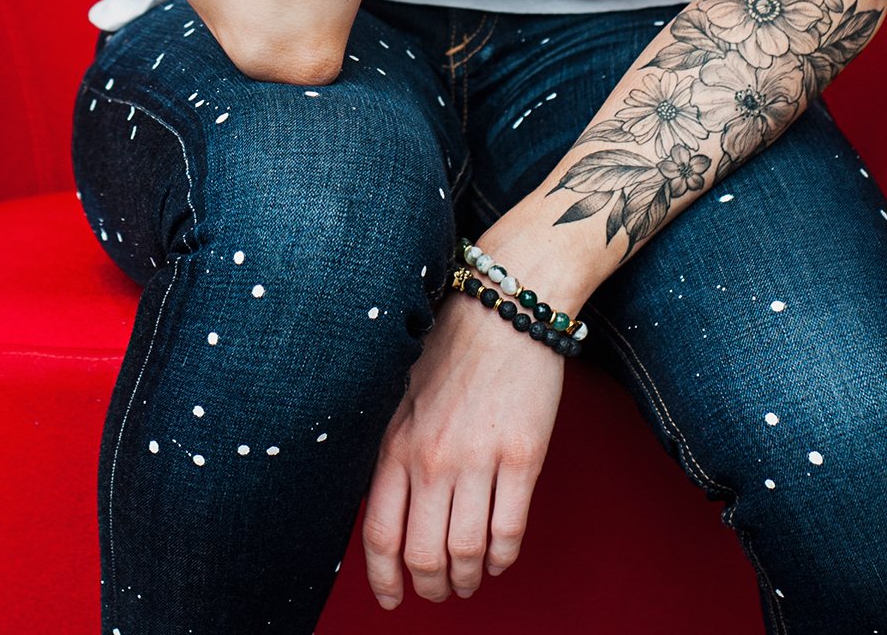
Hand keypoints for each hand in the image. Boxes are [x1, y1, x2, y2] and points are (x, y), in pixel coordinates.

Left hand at [361, 225, 597, 606]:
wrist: (505, 306)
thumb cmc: (452, 342)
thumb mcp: (402, 390)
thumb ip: (394, 444)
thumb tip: (385, 500)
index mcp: (395, 440)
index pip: (378, 531)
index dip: (383, 576)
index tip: (391, 595)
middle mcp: (432, 457)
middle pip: (423, 554)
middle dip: (430, 586)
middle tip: (437, 591)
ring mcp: (478, 459)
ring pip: (467, 553)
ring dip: (467, 579)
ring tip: (469, 579)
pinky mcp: (522, 457)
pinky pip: (509, 531)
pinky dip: (502, 557)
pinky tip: (499, 557)